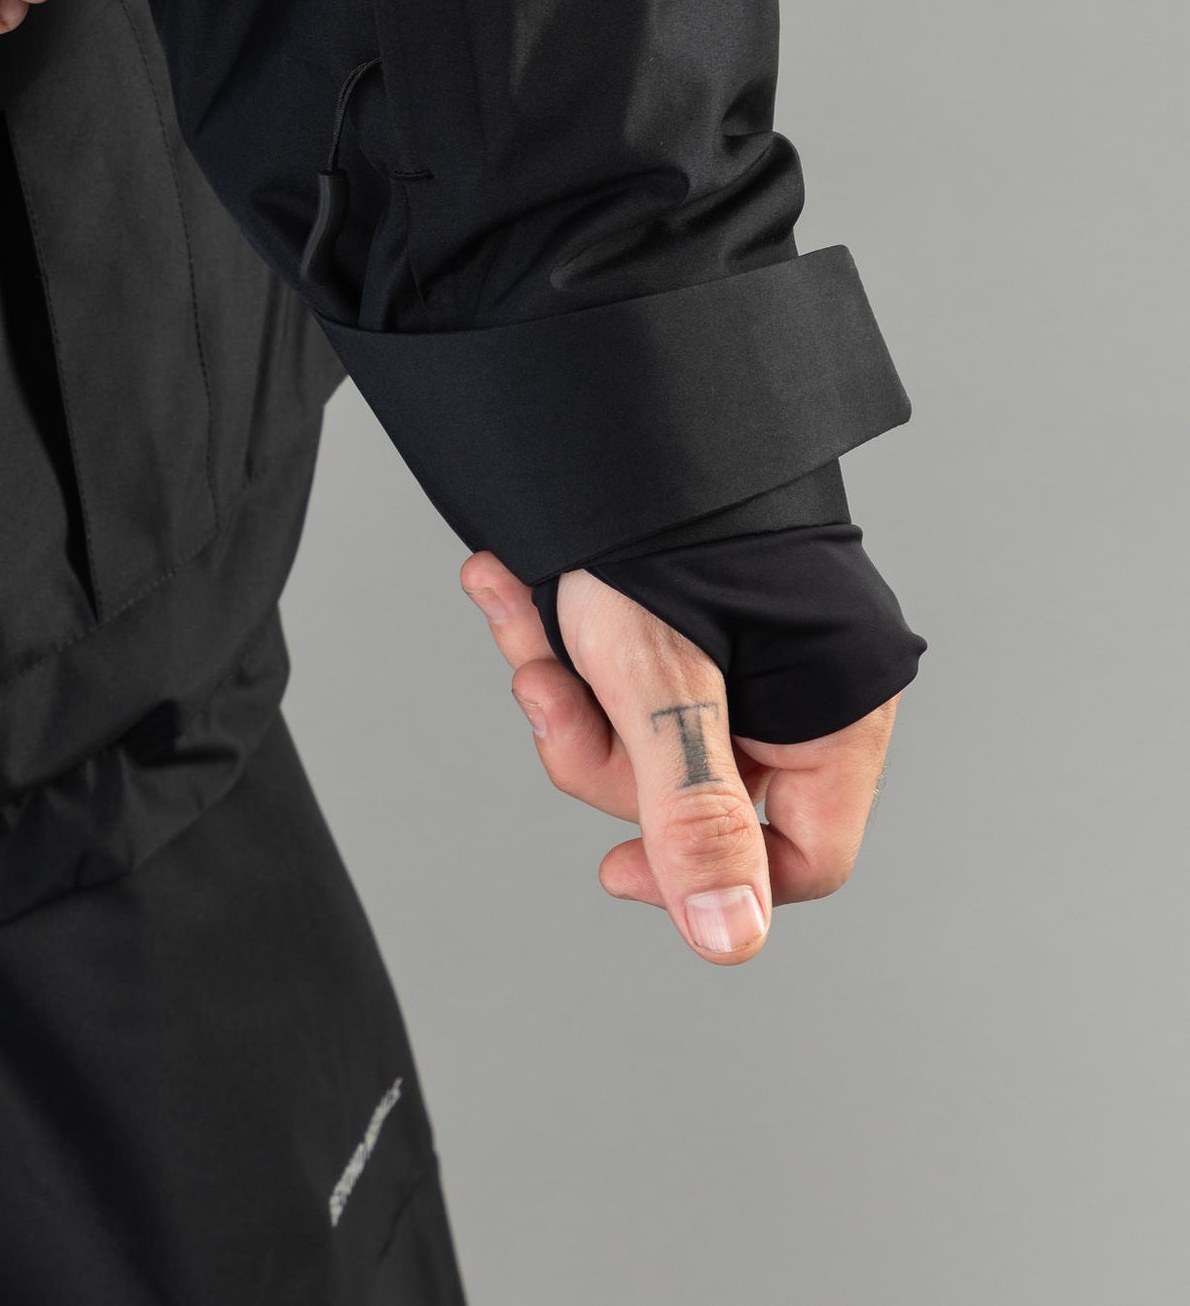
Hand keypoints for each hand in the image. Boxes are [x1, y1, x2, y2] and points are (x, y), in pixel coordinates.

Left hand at [460, 552, 896, 963]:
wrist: (604, 402)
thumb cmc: (658, 524)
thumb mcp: (662, 682)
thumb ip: (695, 811)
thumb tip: (729, 941)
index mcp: (839, 710)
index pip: (805, 858)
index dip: (706, 874)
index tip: (614, 865)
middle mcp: (800, 685)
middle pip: (701, 798)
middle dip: (601, 745)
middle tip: (548, 683)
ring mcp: (737, 651)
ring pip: (642, 734)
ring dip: (565, 681)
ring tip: (521, 608)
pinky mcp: (675, 619)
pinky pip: (618, 670)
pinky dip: (554, 635)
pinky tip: (504, 584)